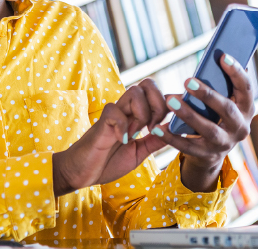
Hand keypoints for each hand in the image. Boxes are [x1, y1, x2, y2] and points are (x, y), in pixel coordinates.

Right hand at [52, 79, 168, 195]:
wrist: (82, 173)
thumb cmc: (108, 162)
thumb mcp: (139, 153)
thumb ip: (155, 141)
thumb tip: (175, 129)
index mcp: (137, 115)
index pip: (156, 94)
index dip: (169, 103)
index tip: (171, 122)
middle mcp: (126, 110)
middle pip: (147, 84)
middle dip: (158, 104)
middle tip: (153, 127)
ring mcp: (114, 114)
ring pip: (134, 91)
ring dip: (142, 113)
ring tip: (137, 133)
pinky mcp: (101, 122)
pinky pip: (114, 110)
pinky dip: (123, 126)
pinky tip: (122, 140)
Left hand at [153, 53, 255, 191]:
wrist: (212, 151)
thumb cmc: (215, 114)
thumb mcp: (224, 98)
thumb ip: (222, 81)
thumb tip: (218, 54)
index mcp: (247, 108)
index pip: (246, 88)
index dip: (236, 72)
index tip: (223, 56)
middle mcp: (240, 127)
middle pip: (227, 109)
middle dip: (207, 94)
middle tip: (187, 81)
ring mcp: (225, 143)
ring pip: (207, 129)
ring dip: (188, 114)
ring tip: (171, 101)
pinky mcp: (207, 155)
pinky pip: (187, 146)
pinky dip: (171, 137)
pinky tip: (157, 128)